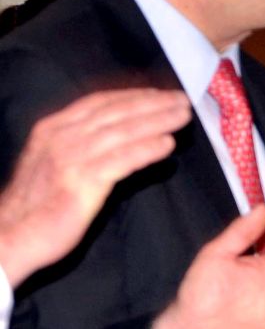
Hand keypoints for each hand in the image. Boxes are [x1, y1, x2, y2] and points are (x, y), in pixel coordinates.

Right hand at [0, 89, 190, 284]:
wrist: (10, 235)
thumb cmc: (36, 202)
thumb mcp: (52, 160)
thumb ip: (79, 142)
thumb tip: (118, 132)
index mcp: (53, 128)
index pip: (100, 102)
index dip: (133, 96)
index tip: (160, 93)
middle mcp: (61, 138)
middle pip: (116, 113)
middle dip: (152, 104)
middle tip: (182, 100)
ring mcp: (70, 159)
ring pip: (122, 132)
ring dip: (157, 121)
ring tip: (182, 117)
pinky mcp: (80, 184)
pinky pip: (121, 160)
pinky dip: (146, 150)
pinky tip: (168, 145)